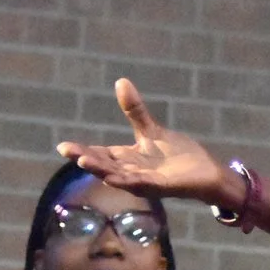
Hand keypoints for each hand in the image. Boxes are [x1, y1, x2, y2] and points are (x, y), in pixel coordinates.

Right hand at [57, 78, 239, 211]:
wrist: (206, 172)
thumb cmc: (178, 155)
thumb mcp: (151, 130)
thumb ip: (134, 110)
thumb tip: (120, 81)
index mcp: (128, 159)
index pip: (101, 154)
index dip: (82, 150)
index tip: (63, 146)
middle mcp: (132, 172)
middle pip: (104, 165)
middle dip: (86, 158)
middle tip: (67, 151)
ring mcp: (146, 181)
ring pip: (118, 176)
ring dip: (102, 170)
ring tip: (84, 161)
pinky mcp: (162, 187)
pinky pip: (142, 185)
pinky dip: (128, 181)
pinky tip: (114, 178)